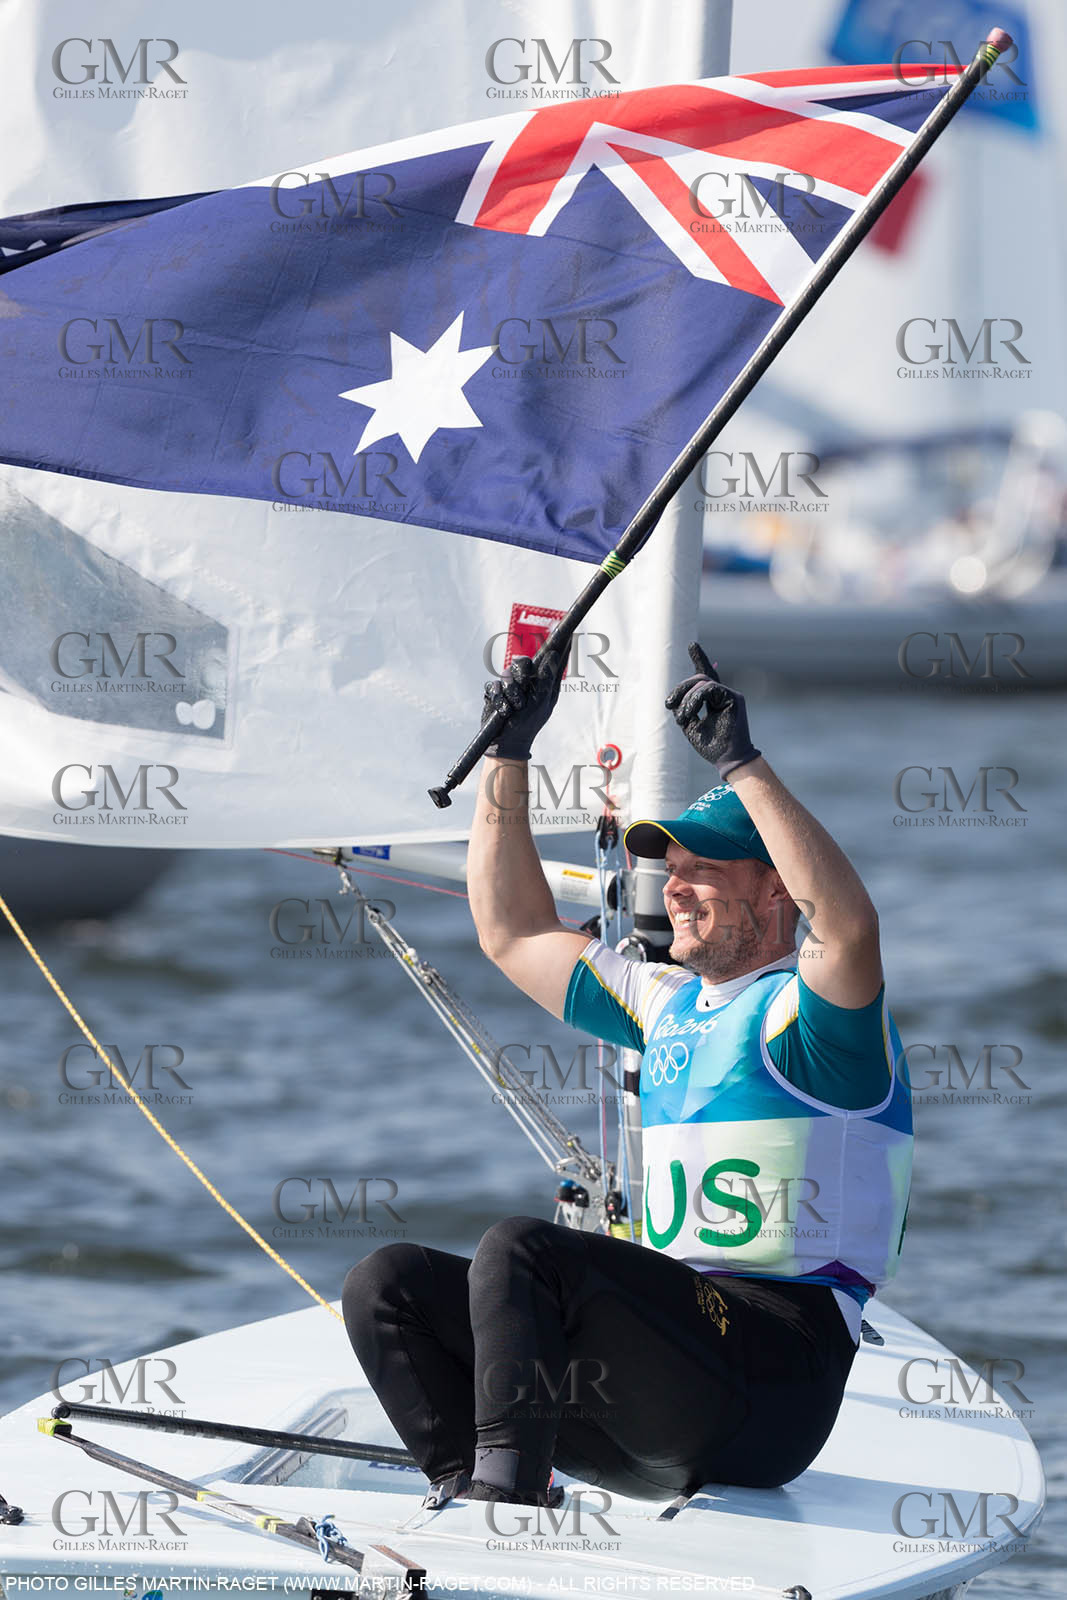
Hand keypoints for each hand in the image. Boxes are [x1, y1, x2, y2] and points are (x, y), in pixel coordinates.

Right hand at [482, 649, 565, 760]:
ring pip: (506, 673)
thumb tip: (553, 654)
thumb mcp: (541, 702)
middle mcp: (527, 681)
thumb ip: (546, 678)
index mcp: (544, 682)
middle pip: (523, 662)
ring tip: (514, 707)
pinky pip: (493, 685)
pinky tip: (502, 709)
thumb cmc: (528, 724)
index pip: (552, 658)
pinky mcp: (495, 691)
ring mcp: (510, 685)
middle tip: (522, 687)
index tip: (564, 627)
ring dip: (510, 693)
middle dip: (521, 675)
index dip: (559, 642)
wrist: (506, 742)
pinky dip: (497, 698)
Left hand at [666, 643, 760, 776]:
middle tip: (669, 704)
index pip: (706, 676)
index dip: (700, 659)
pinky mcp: (734, 698)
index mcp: (714, 700)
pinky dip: (696, 699)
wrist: (727, 759)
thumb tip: (676, 697)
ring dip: (687, 698)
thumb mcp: (690, 724)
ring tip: (682, 717)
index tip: (692, 645)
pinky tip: (690, 712)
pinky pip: (710, 688)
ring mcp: (730, 695)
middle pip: (699, 678)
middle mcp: (723, 694)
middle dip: (680, 688)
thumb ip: (684, 707)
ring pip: (703, 682)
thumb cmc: (711, 746)